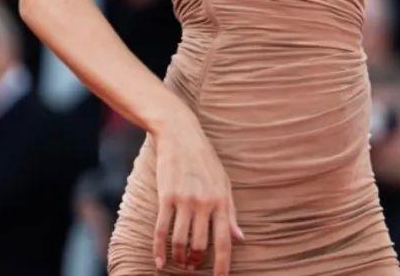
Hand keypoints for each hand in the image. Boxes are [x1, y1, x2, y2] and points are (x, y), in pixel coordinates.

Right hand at [152, 108, 244, 273]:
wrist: (182, 136)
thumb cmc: (206, 162)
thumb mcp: (224, 185)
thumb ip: (230, 213)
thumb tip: (240, 238)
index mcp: (222, 201)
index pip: (224, 240)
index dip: (223, 264)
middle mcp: (205, 203)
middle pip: (199, 245)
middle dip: (196, 262)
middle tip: (194, 268)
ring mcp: (184, 200)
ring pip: (180, 241)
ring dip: (179, 258)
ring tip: (181, 263)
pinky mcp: (166, 197)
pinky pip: (161, 230)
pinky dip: (159, 250)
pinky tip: (160, 262)